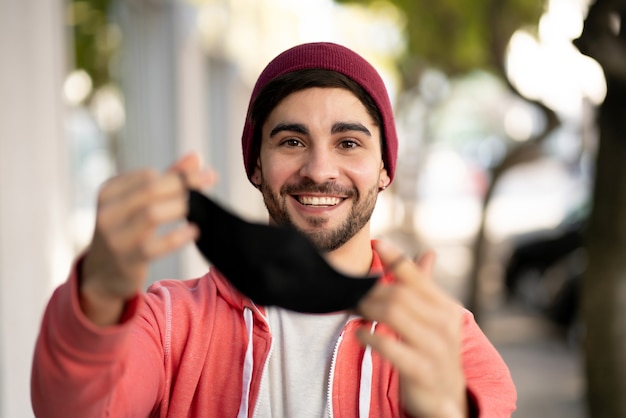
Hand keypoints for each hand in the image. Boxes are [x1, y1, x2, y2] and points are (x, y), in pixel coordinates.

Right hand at [80, 153, 216, 325]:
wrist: (102, 274)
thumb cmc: (126, 231)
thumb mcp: (139, 203)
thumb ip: (167, 180)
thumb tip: (196, 157)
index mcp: (108, 192)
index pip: (147, 175)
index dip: (178, 174)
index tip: (203, 174)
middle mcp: (108, 212)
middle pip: (150, 190)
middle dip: (184, 183)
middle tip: (210, 179)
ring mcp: (115, 237)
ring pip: (152, 214)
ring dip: (181, 207)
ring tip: (201, 206)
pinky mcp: (126, 260)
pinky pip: (155, 246)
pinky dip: (178, 236)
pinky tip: (194, 230)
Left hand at [356, 240, 467, 417]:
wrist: (448, 399)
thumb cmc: (434, 352)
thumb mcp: (435, 319)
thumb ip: (426, 288)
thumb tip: (428, 253)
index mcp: (446, 308)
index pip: (417, 277)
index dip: (396, 259)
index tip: (377, 244)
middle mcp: (444, 324)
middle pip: (398, 294)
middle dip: (371, 292)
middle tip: (354, 293)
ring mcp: (435, 348)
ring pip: (392, 313)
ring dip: (367, 309)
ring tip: (356, 310)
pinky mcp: (421, 370)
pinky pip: (388, 345)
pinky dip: (369, 336)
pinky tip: (360, 334)